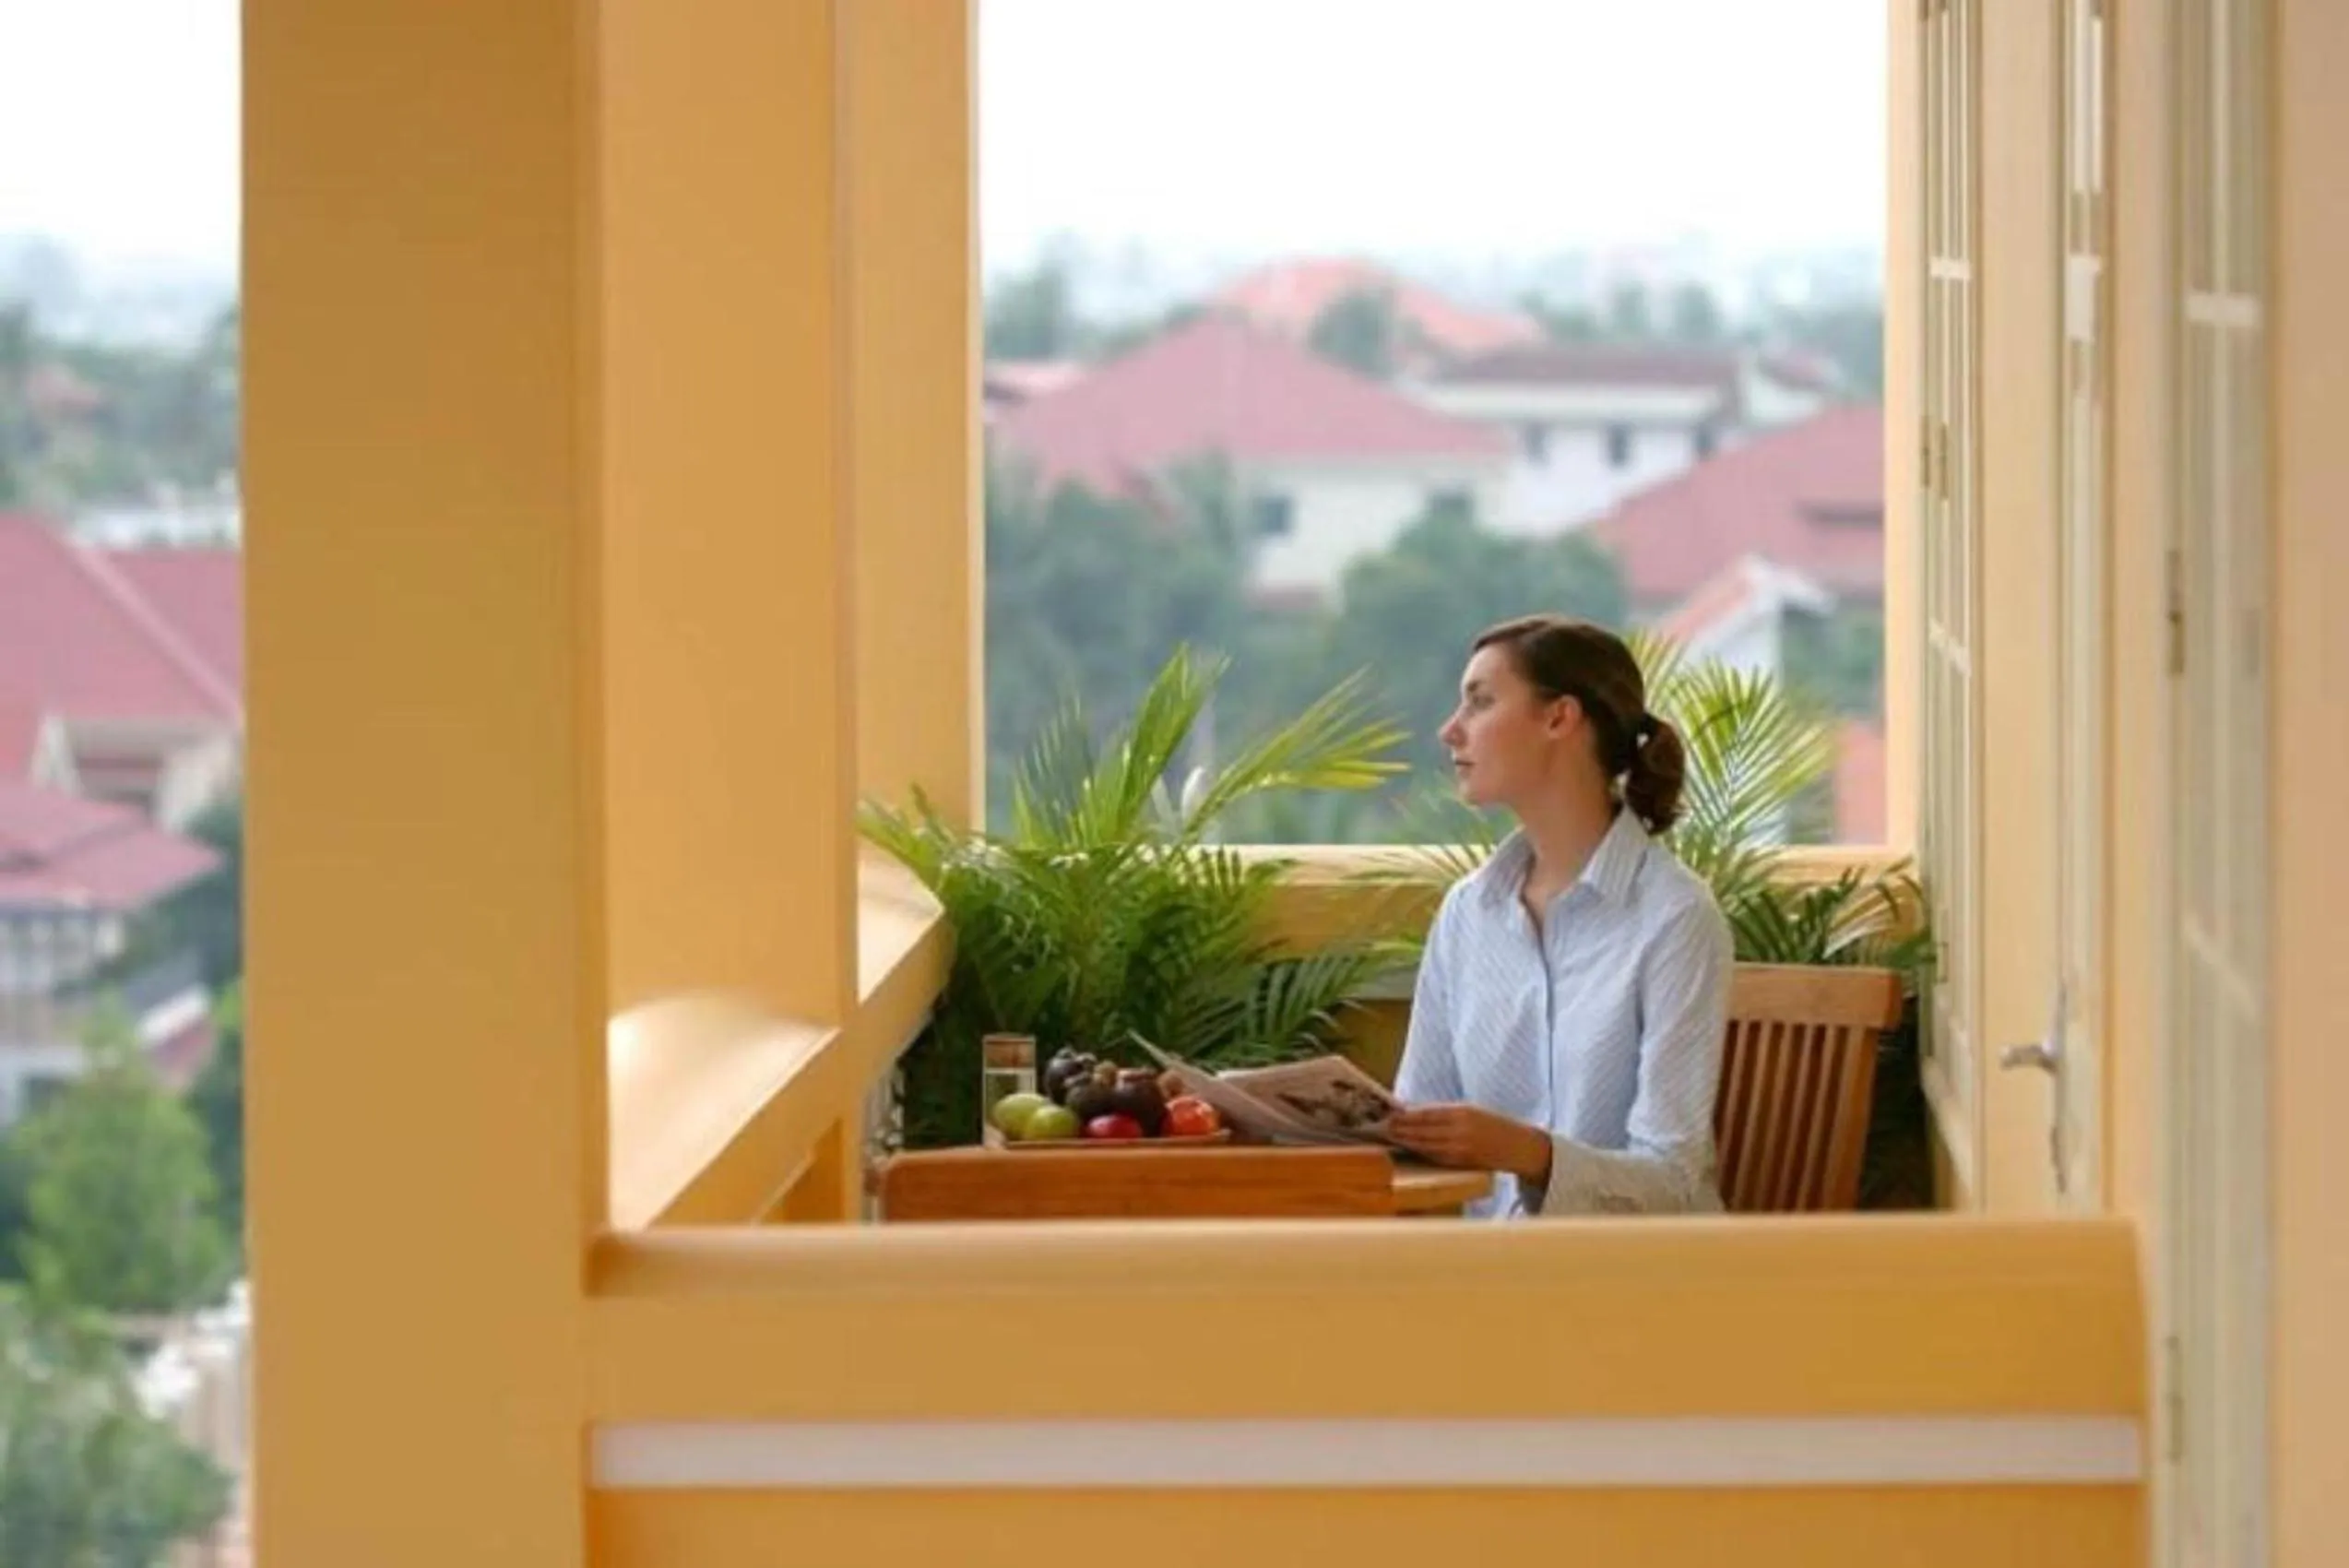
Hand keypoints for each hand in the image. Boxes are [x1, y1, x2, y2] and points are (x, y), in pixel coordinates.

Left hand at [1386, 1103, 1552, 1185]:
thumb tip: (1413, 1111)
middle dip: (1401, 1129)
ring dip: (1406, 1141)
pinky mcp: (1461, 1162)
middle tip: (1381, 1127)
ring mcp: (1461, 1148)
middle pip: (1423, 1130)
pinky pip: (1435, 1156)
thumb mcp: (1471, 1111)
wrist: (1519, 1146)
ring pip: (1426, 1145)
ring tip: (1390, 1137)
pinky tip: (1408, 1148)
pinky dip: (1420, 1151)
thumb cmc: (1492, 1125)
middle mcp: (1461, 1130)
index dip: (1406, 1116)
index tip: (1389, 1115)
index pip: (1427, 1113)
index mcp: (1463, 1112)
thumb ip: (1444, 1113)